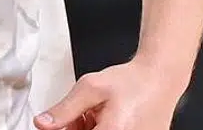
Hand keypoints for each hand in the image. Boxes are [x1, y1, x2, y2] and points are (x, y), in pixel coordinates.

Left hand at [34, 60, 185, 129]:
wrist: (160, 79)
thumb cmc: (131, 82)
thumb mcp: (90, 88)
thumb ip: (64, 109)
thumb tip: (42, 124)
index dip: (64, 129)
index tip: (59, 124)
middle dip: (75, 129)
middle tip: (81, 113)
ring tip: (97, 112)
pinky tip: (105, 119)